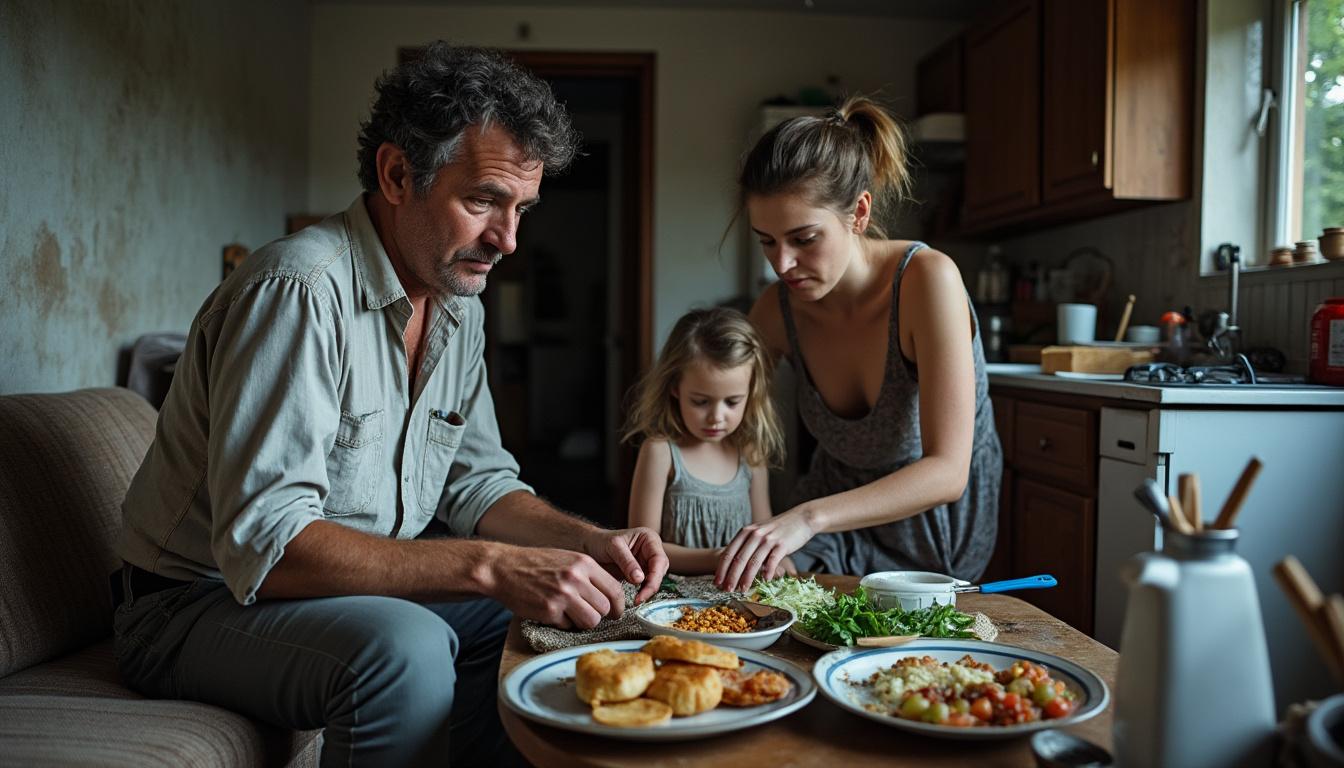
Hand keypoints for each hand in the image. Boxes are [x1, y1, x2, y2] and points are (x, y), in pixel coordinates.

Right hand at [488, 546, 626, 629]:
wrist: (503, 568)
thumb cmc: (536, 564)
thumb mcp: (568, 559)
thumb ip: (589, 574)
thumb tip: (611, 595)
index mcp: (584, 563)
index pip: (615, 589)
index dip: (618, 605)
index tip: (616, 612)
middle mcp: (576, 578)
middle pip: (605, 608)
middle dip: (599, 615)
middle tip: (589, 614)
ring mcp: (562, 595)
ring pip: (591, 621)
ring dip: (584, 622)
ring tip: (571, 614)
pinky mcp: (549, 611)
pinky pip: (568, 625)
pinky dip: (563, 623)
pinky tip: (552, 612)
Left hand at [583, 526, 669, 604]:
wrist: (589, 546)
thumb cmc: (600, 541)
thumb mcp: (613, 547)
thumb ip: (627, 562)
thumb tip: (640, 579)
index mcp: (649, 539)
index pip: (659, 560)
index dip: (654, 577)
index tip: (644, 591)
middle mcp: (651, 550)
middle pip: (660, 571)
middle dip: (652, 586)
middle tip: (640, 599)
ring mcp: (646, 562)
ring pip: (654, 579)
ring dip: (647, 590)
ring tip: (637, 600)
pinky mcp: (640, 573)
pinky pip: (645, 584)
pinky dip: (642, 592)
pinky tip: (635, 599)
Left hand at [715, 509, 815, 592]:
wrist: (801, 518)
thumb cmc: (779, 529)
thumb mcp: (759, 533)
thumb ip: (748, 546)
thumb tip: (737, 566)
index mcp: (746, 532)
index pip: (729, 553)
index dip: (721, 569)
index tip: (716, 582)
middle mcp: (755, 534)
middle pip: (739, 559)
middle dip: (731, 576)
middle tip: (726, 590)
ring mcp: (768, 539)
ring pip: (753, 562)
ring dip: (746, 578)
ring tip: (742, 590)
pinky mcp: (782, 544)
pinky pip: (772, 560)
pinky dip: (768, 571)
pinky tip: (765, 580)